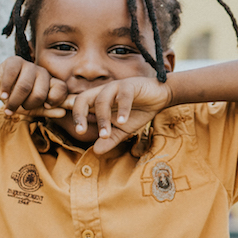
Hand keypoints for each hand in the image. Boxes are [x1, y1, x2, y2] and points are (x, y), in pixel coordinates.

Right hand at [0, 57, 68, 112]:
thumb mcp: (34, 108)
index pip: (62, 89)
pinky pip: (11, 76)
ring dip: (14, 102)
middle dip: (28, 105)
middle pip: (40, 94)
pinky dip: (5, 89)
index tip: (46, 106)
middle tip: (21, 107)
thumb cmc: (19, 99)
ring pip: (24, 87)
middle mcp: (43, 73)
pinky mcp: (15, 61)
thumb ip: (48, 111)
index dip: (54, 100)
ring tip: (8, 107)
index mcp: (51, 83)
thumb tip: (63, 113)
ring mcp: (29, 65)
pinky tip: (3, 95)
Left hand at [58, 76, 172, 153]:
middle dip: (80, 114)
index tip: (79, 132)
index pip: (80, 105)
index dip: (76, 117)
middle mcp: (103, 92)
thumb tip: (96, 152)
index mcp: (99, 101)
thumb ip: (110, 139)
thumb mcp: (123, 130)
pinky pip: (123, 96)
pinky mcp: (131, 85)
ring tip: (106, 134)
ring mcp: (116, 87)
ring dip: (102, 118)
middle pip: (83, 98)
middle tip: (81, 131)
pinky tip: (123, 121)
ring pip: (102, 100)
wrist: (160, 97)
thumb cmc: (139, 111)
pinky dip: (122, 109)